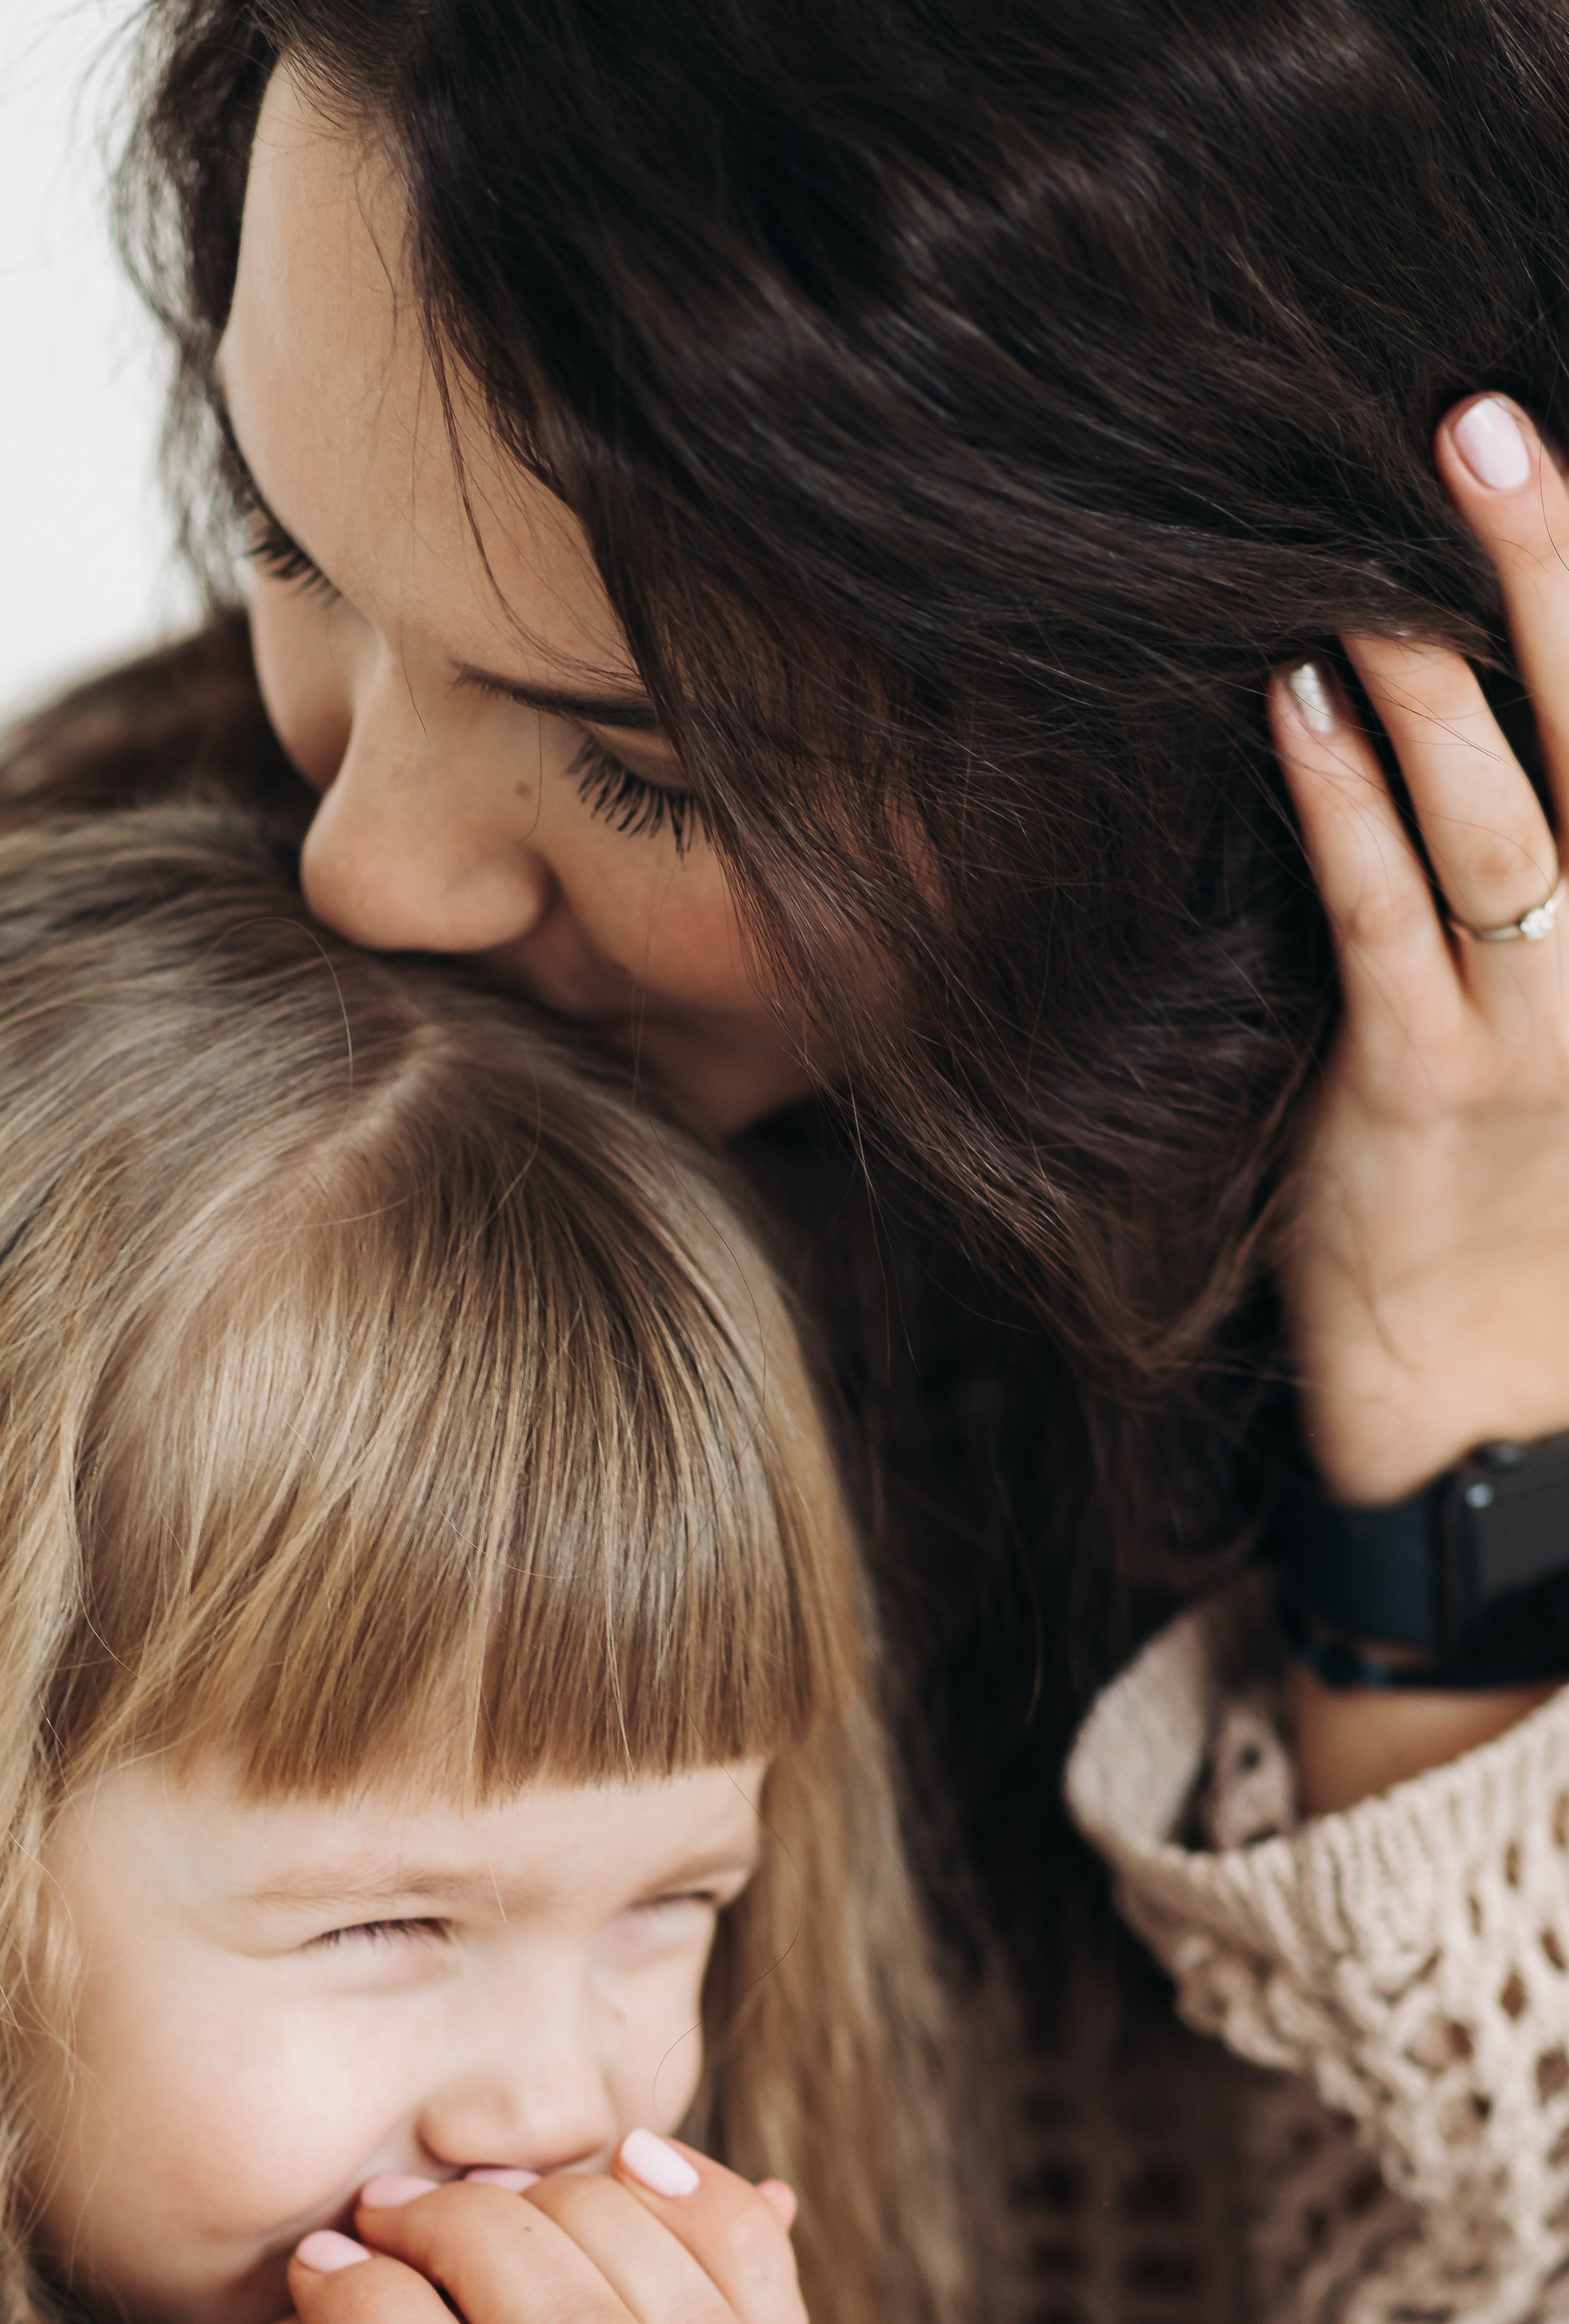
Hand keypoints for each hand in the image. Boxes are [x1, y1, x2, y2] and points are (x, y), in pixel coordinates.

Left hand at [1275, 393, 1568, 1511]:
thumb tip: (1424, 692)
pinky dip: (1343, 800)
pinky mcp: (1425, 1085)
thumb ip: (1531, 860)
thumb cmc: (1517, 1177)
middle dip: (1557, 567)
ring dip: (1439, 670)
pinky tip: (1297, 694)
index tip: (1555, 446)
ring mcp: (1542, 1026)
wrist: (1481, 1384)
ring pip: (1504, 811)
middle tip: (1482, 422)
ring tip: (1370, 539)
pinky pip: (1385, 916)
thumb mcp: (1559, 1009)